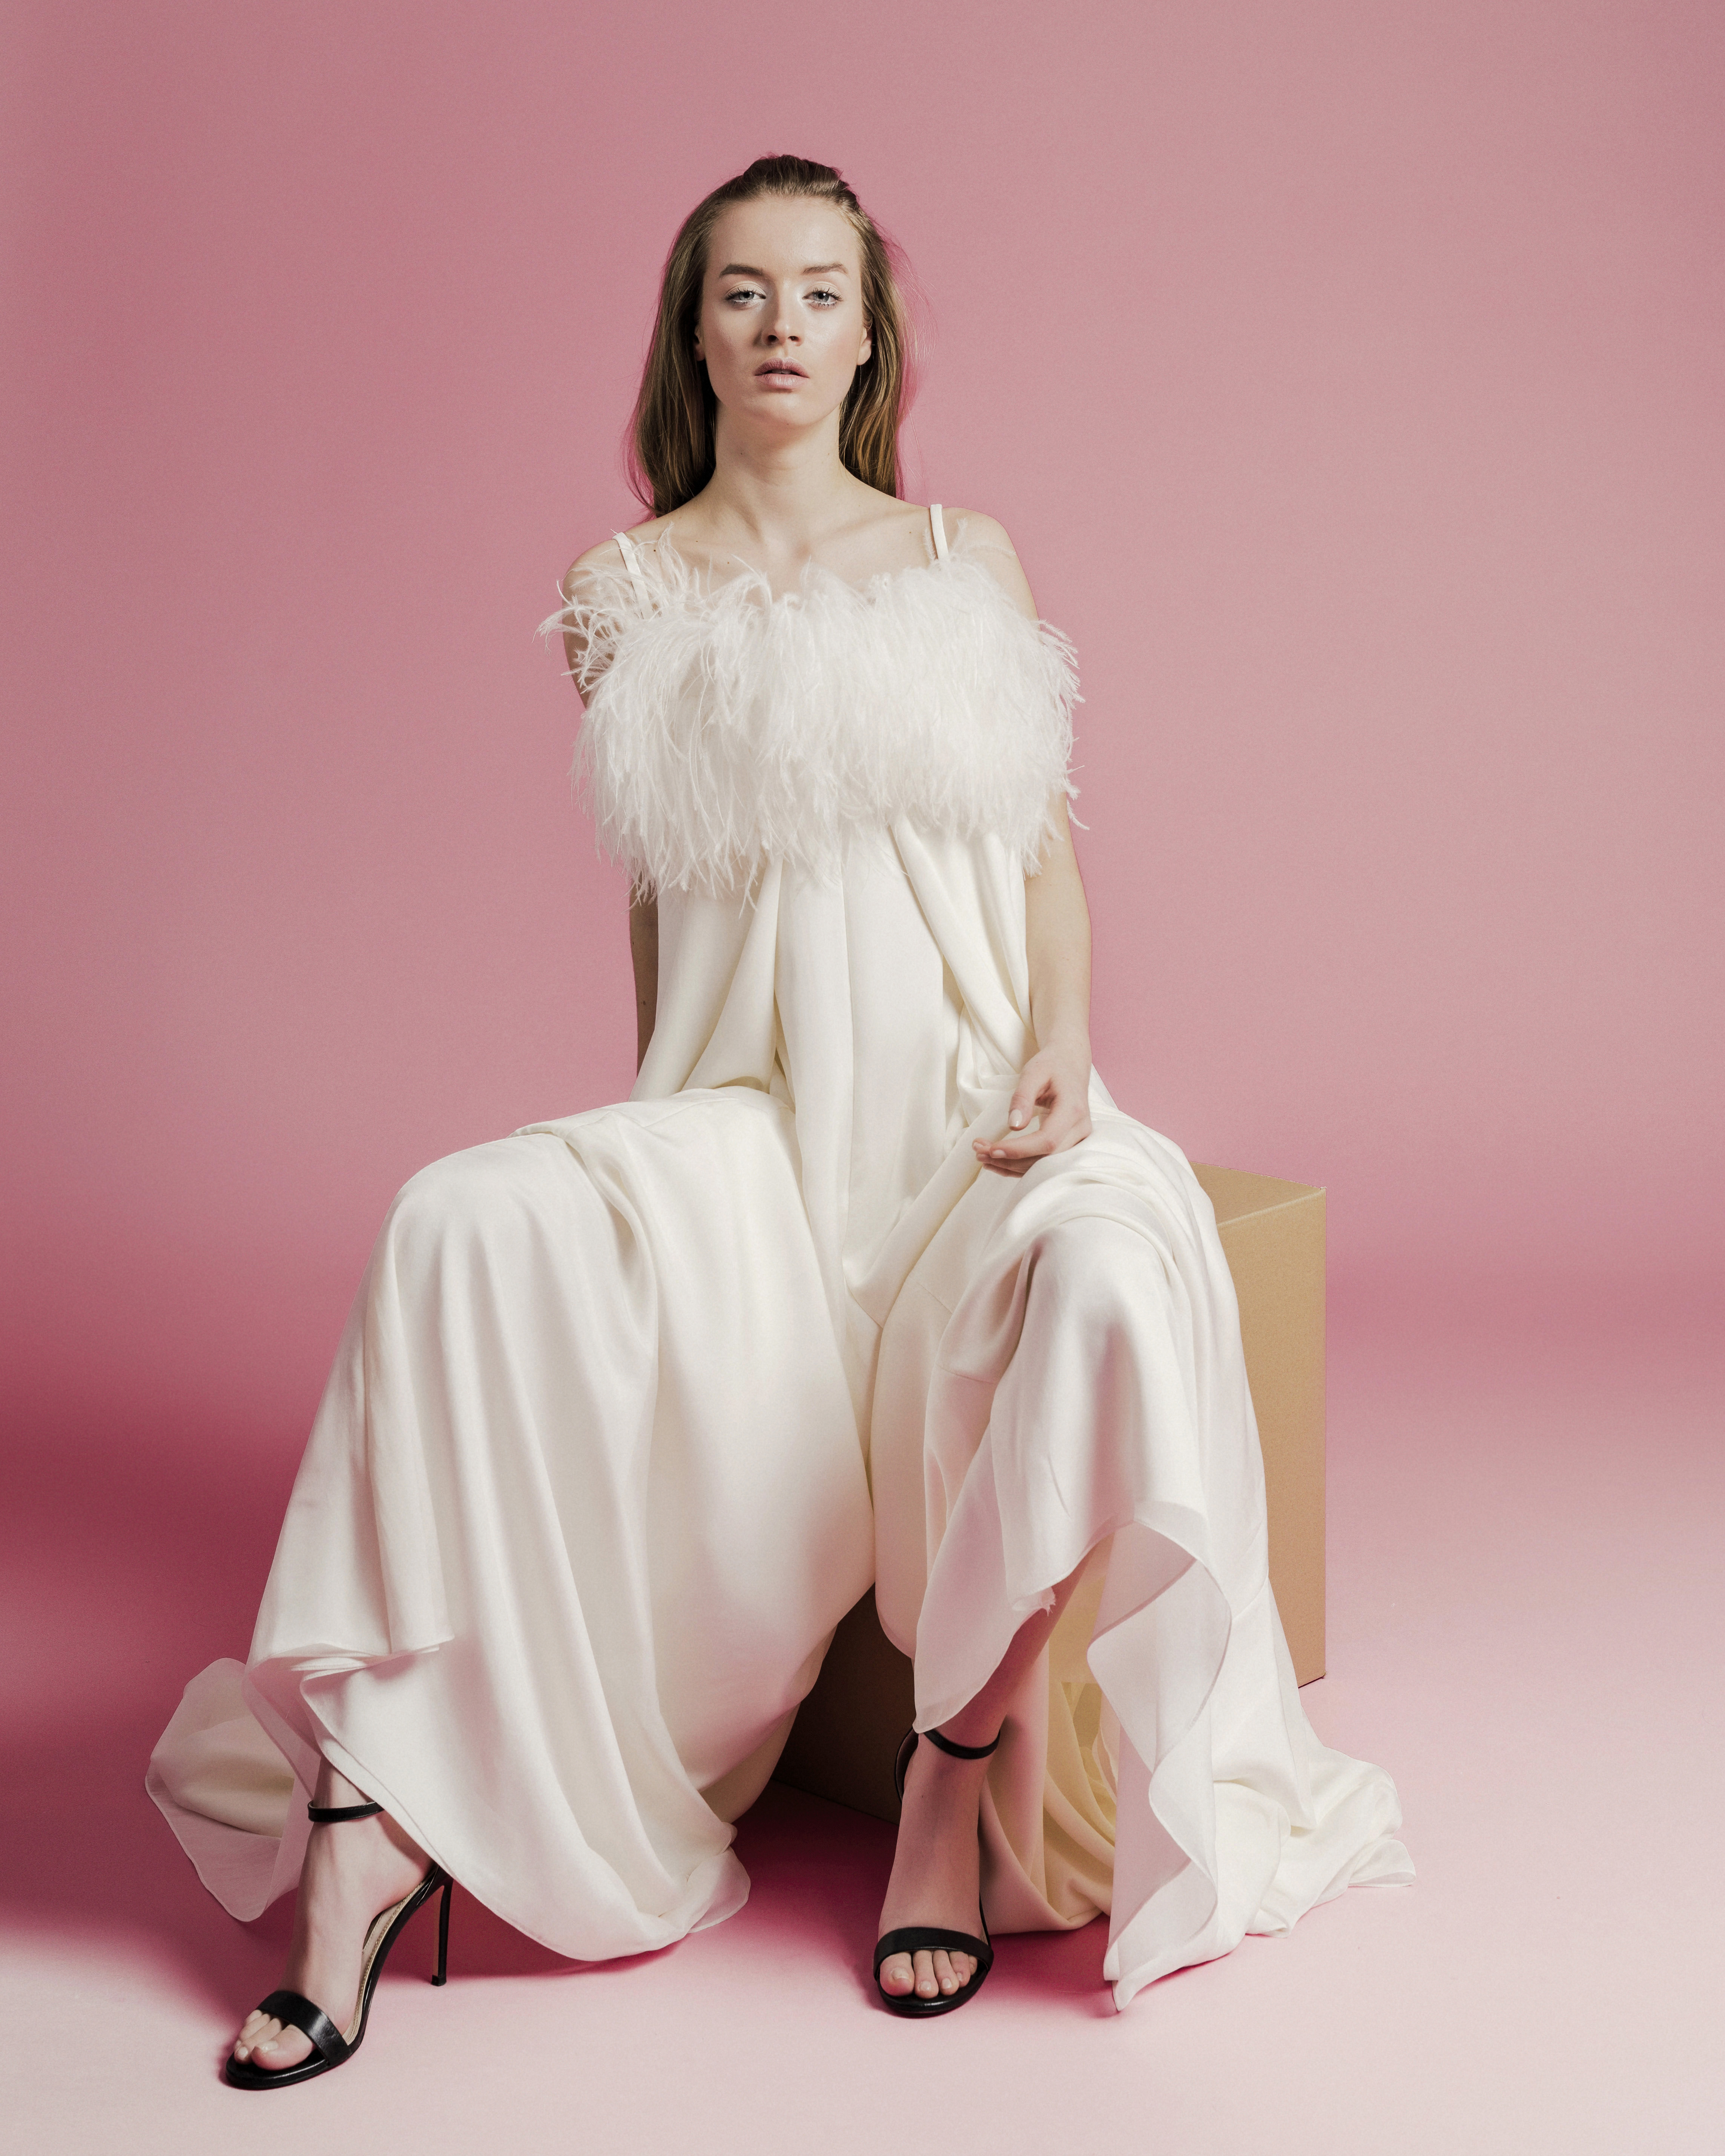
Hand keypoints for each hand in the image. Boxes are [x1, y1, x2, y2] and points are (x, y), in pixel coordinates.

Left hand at [973, 1041, 1092, 1177]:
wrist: (1070, 1063)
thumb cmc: (1052, 1065)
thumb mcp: (1034, 1072)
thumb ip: (1023, 1097)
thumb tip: (1014, 1126)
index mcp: (1073, 1110)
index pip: (1047, 1140)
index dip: (1019, 1150)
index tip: (992, 1149)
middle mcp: (1079, 1130)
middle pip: (1045, 1158)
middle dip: (1009, 1160)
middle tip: (978, 1152)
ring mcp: (1076, 1139)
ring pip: (1043, 1165)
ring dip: (1010, 1165)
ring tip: (981, 1155)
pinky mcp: (1068, 1144)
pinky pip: (1043, 1163)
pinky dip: (1018, 1166)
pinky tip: (996, 1162)